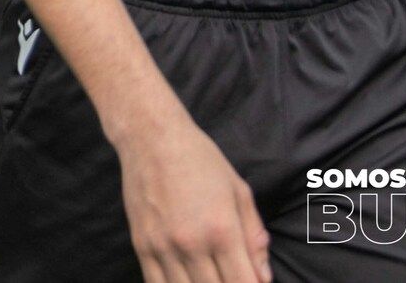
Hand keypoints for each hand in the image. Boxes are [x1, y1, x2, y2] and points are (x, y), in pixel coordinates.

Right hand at [117, 113, 271, 282]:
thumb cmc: (200, 160)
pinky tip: (187, 280)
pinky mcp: (141, 246)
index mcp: (222, 230)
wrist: (152, 138)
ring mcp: (163, 247)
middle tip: (231, 277)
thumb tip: (264, 277)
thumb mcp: (239, 192)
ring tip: (210, 278)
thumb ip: (254, 237)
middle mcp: (192, 244)